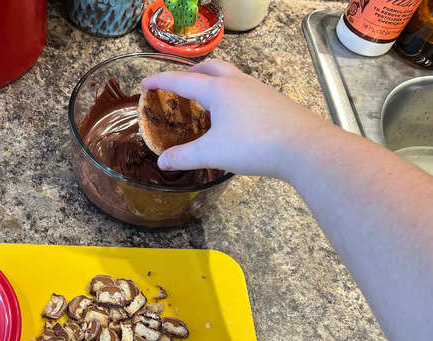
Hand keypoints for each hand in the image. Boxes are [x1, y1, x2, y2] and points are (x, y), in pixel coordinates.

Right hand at [141, 59, 335, 178]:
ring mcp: (259, 90)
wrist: (303, 147)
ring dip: (213, 81)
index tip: (146, 83)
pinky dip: (231, 94)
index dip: (161, 81)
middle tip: (179, 84)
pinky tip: (233, 115)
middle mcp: (238, 84)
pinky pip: (246, 89)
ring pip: (231, 76)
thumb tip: (162, 162)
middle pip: (210, 68)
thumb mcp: (212, 153)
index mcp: (218, 91)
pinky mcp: (273, 102)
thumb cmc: (255, 145)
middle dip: (191, 73)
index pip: (182, 81)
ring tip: (205, 98)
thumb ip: (184, 157)